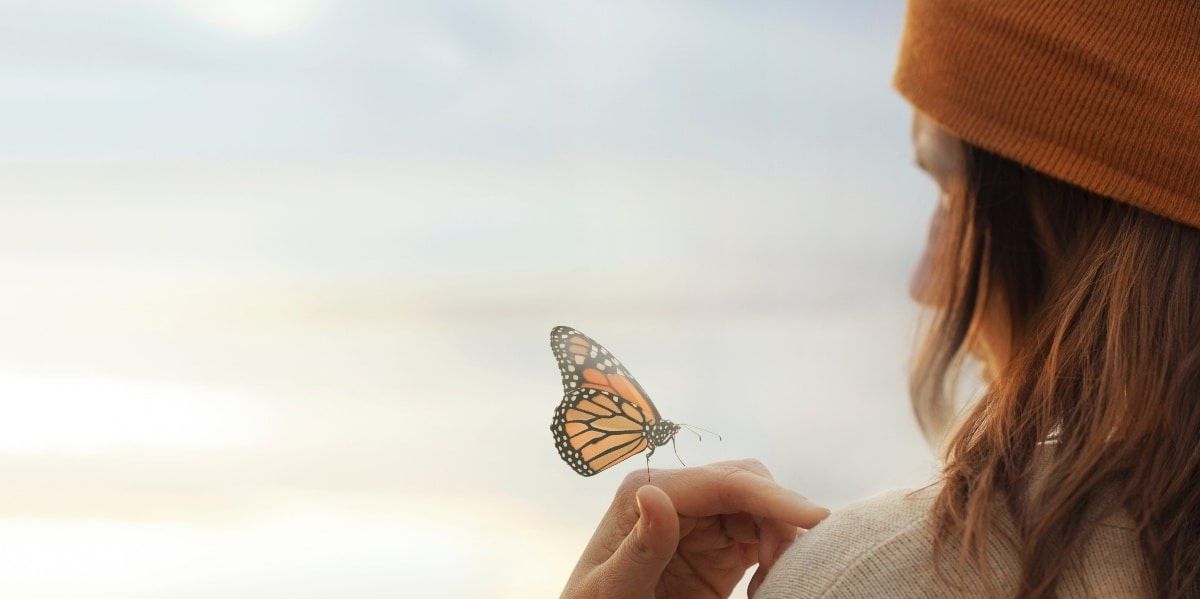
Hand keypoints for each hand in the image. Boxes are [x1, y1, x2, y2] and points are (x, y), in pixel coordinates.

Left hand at [560, 459, 829, 597]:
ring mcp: (699, 521)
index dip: (772, 496)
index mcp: (646, 492)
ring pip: (761, 508)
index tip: (815, 518)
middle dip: (779, 517)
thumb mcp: (612, 590)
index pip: (722, 482)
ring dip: (780, 538)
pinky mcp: (718, 548)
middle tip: (785, 569)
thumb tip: (654, 493)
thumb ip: (639, 548)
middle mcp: (676, 495)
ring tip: (770, 584)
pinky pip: (762, 535)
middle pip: (748, 484)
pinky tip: (767, 586)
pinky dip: (777, 555)